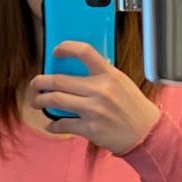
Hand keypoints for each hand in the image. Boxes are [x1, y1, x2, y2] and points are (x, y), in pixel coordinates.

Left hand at [28, 40, 160, 153]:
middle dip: (40, 82)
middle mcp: (100, 90)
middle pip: (59, 80)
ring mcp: (94, 110)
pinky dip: (53, 125)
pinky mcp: (90, 128)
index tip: (56, 51)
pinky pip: (63, 124)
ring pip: (56, 100)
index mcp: (109, 75)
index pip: (84, 52)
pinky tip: (51, 125)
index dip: (66, 48)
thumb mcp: (121, 83)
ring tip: (37, 102)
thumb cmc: (133, 107)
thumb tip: (75, 70)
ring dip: (40, 101)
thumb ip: (101, 75)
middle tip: (35, 85)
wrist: (146, 133)